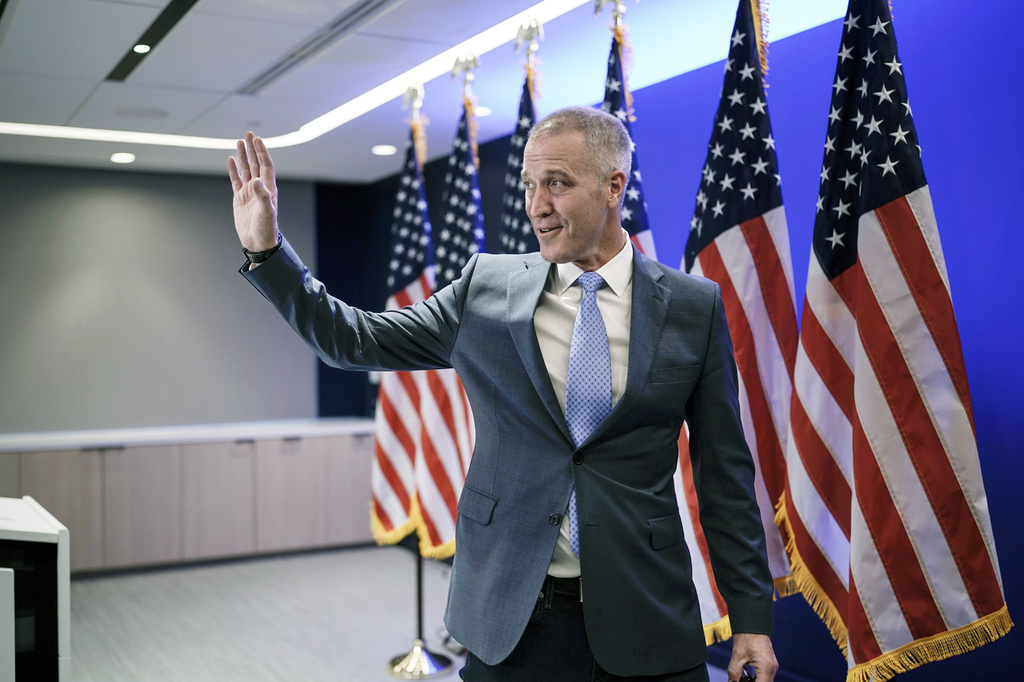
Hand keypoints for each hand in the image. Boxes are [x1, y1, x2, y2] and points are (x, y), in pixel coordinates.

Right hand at [227, 132, 278, 251]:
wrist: (258, 242)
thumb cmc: (265, 229)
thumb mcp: (266, 212)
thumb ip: (262, 196)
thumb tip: (256, 181)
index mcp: (268, 189)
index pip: (265, 165)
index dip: (261, 152)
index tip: (256, 139)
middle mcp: (259, 188)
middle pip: (255, 163)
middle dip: (252, 148)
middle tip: (248, 134)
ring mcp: (249, 192)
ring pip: (246, 169)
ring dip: (243, 156)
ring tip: (240, 142)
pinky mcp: (240, 198)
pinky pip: (236, 180)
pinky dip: (234, 170)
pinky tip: (232, 160)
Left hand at [727, 633, 777, 681]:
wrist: (752, 622)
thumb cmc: (746, 636)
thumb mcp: (737, 656)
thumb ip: (734, 674)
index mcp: (766, 667)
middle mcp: (772, 668)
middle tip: (739, 680)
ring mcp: (772, 666)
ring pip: (764, 681)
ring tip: (741, 679)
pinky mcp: (769, 663)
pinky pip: (764, 676)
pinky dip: (756, 679)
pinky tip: (745, 677)